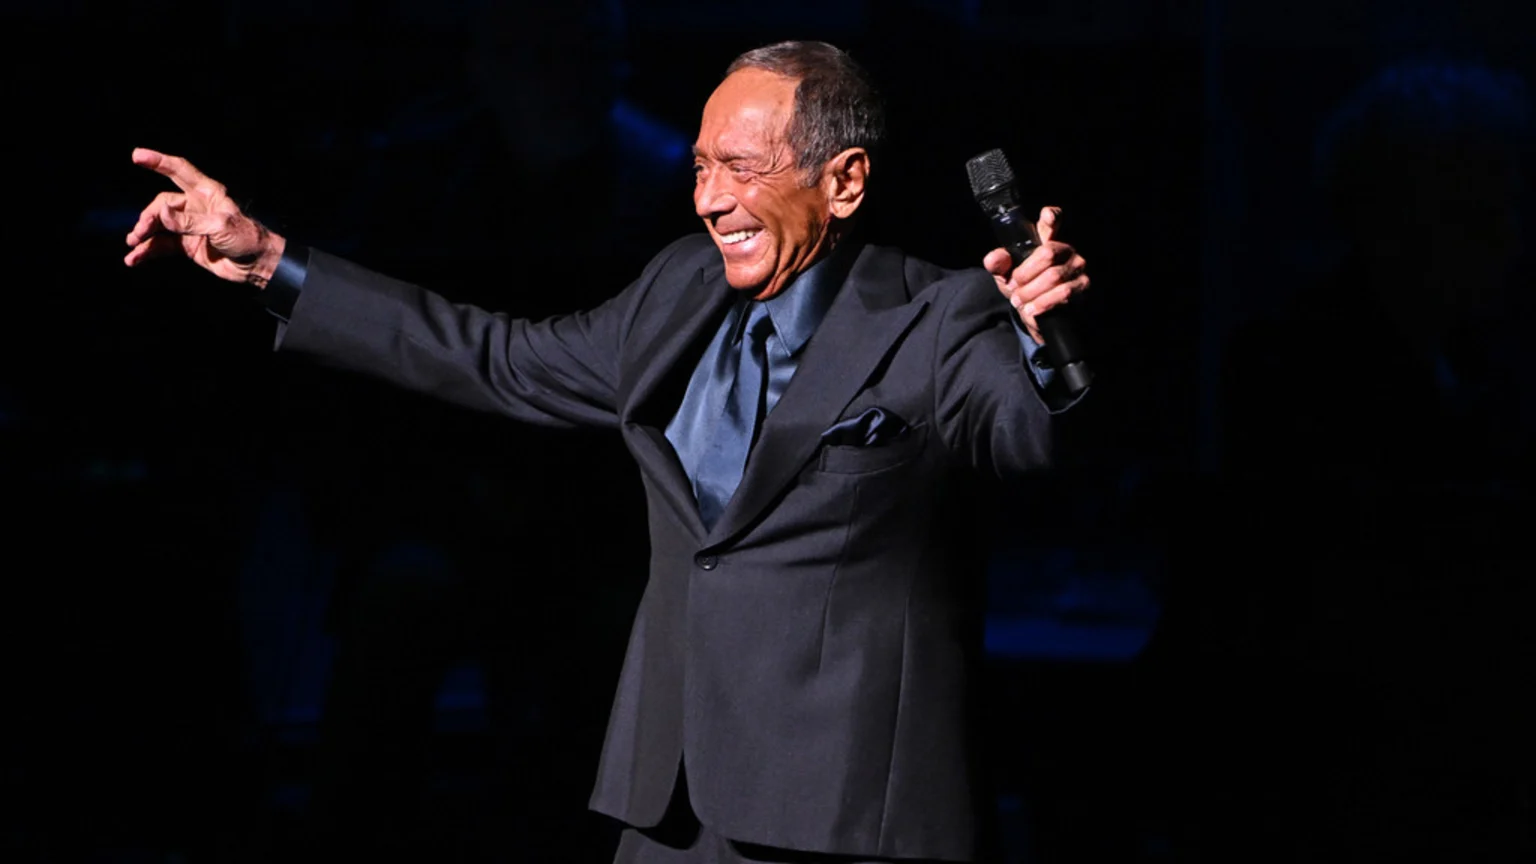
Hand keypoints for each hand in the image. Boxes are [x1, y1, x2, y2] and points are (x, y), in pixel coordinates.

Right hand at [124, 148, 285, 286]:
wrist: (257, 266)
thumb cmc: (246, 239)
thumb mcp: (220, 226)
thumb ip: (189, 221)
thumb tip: (162, 214)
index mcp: (207, 193)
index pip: (179, 170)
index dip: (158, 161)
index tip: (137, 156)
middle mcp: (195, 206)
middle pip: (162, 204)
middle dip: (149, 216)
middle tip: (140, 232)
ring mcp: (189, 226)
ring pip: (159, 225)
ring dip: (144, 234)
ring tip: (133, 244)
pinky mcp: (187, 245)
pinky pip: (162, 245)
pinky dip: (148, 251)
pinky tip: (135, 258)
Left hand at [982, 206, 1088, 343]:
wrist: (1035, 314)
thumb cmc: (1022, 286)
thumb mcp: (1006, 275)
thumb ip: (998, 264)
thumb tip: (993, 258)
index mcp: (1045, 238)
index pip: (1052, 220)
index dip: (1051, 216)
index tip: (1048, 216)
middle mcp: (1065, 248)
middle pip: (1047, 253)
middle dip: (1025, 274)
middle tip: (1014, 286)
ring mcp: (1076, 266)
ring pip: (1054, 276)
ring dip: (1031, 292)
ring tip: (1019, 301)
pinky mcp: (1082, 285)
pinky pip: (1062, 293)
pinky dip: (1042, 303)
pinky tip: (1031, 309)